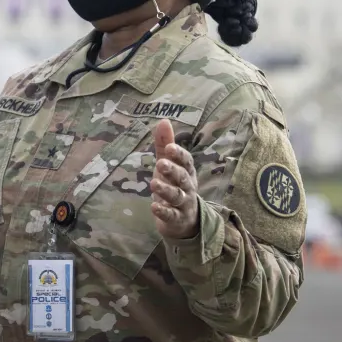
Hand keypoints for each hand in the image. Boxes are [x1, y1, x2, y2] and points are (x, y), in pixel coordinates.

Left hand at [150, 119, 199, 238]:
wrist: (185, 221)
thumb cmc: (174, 185)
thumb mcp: (169, 164)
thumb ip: (164, 144)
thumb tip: (163, 120)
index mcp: (187, 171)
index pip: (187, 161)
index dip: (179, 154)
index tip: (169, 147)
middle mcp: (188, 187)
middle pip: (183, 177)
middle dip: (172, 170)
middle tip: (160, 163)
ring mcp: (184, 204)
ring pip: (177, 196)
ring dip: (166, 190)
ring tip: (153, 184)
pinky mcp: (177, 219)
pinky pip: (172, 215)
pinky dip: (163, 211)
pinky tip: (154, 207)